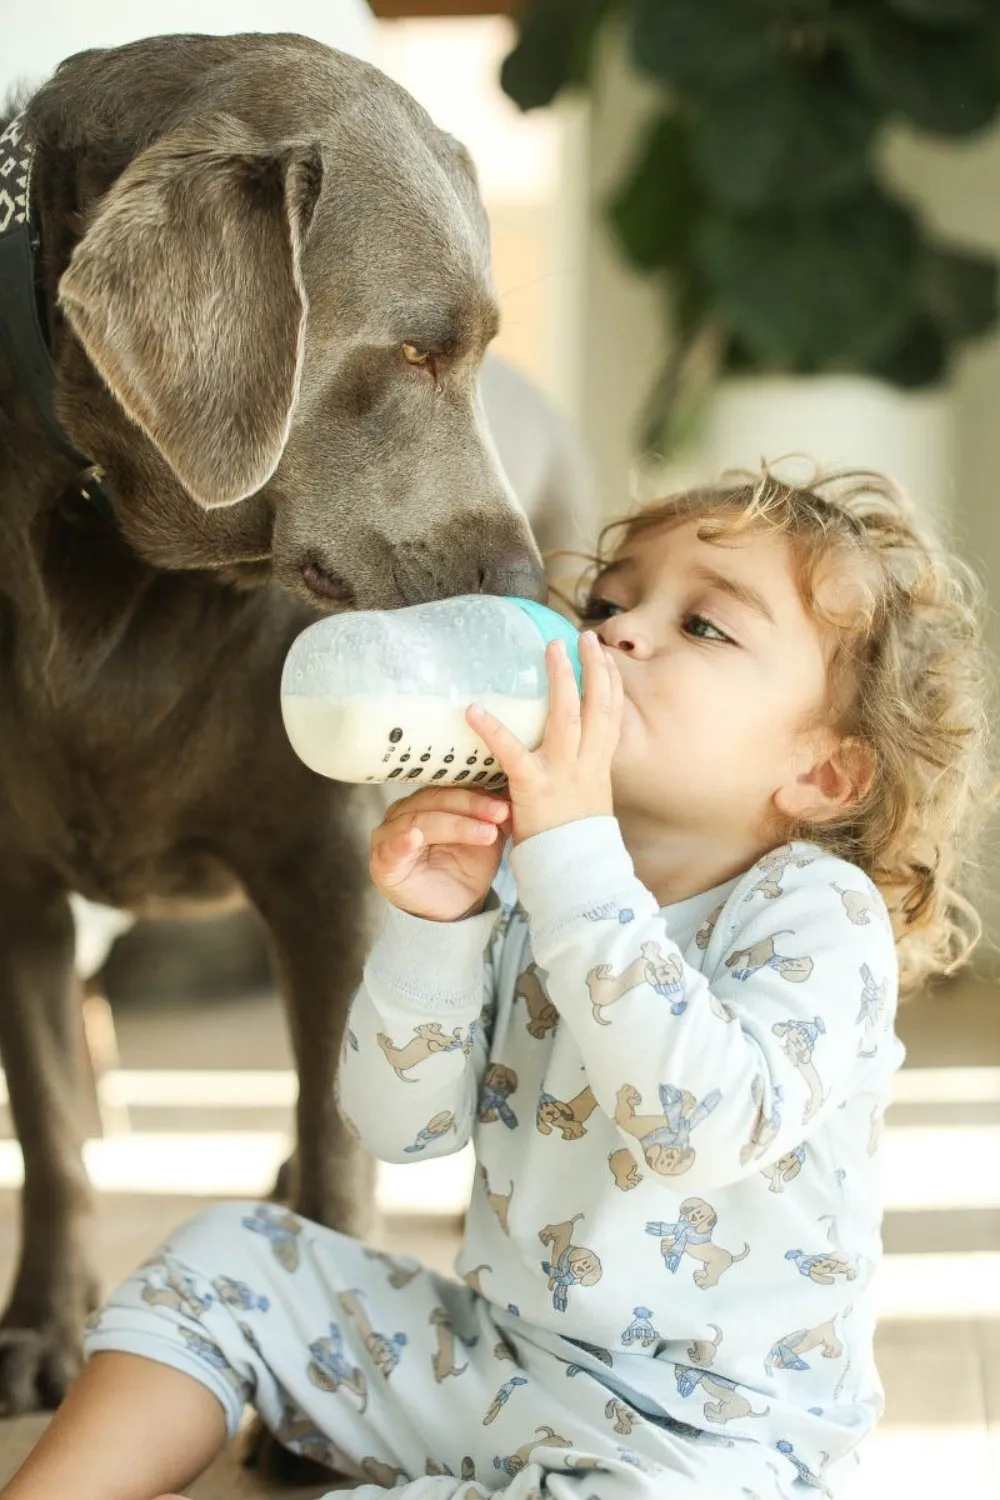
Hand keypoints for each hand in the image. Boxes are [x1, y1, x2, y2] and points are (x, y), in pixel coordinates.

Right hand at [369, 786, 510, 921]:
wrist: (456, 910)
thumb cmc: (466, 868)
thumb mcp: (486, 837)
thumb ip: (494, 813)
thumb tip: (515, 789)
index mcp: (425, 802)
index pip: (451, 789)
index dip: (479, 794)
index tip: (507, 802)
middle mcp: (403, 814)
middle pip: (436, 801)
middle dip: (472, 807)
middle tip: (500, 813)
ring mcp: (388, 837)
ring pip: (420, 821)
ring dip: (455, 825)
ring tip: (486, 834)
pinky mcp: (383, 864)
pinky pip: (390, 850)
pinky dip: (401, 842)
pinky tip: (414, 839)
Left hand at [466, 629, 622, 845]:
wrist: (576, 876)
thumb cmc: (573, 843)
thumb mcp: (587, 803)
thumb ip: (579, 775)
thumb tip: (568, 757)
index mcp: (599, 768)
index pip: (612, 718)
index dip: (612, 684)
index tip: (607, 658)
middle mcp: (587, 765)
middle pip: (598, 708)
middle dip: (595, 669)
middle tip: (585, 636)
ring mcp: (563, 774)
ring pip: (568, 716)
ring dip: (561, 679)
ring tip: (551, 649)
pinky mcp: (534, 787)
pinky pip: (512, 753)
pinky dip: (492, 730)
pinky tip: (474, 709)